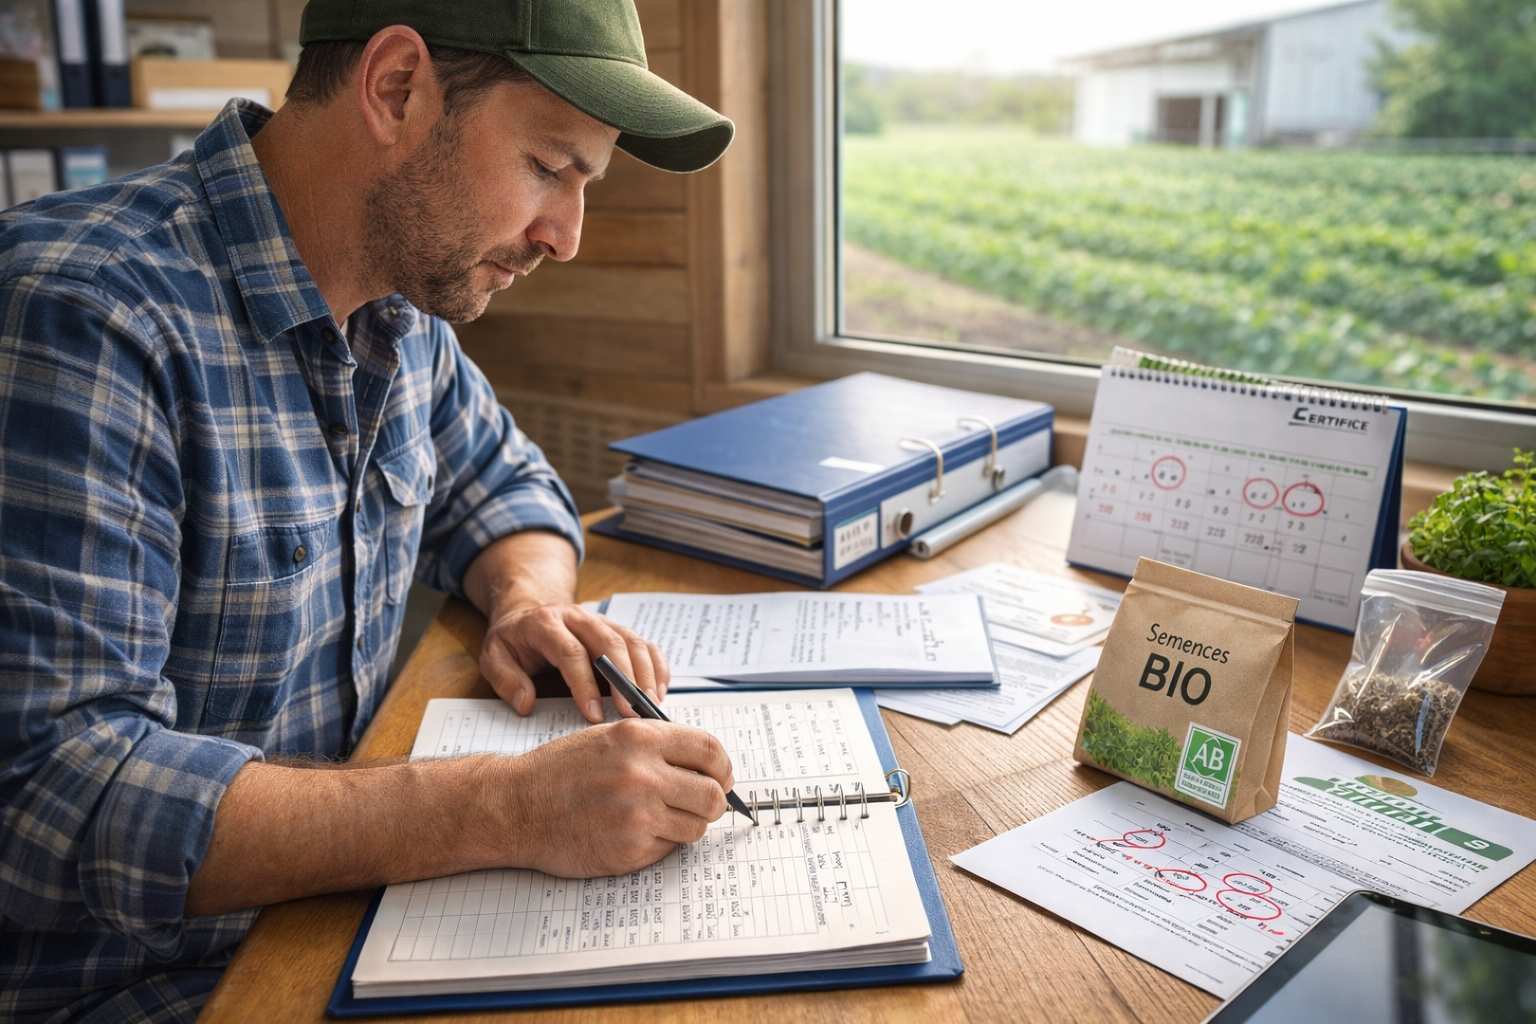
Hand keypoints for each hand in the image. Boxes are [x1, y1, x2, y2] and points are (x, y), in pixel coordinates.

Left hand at [480, 603, 668, 721]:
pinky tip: (659, 690)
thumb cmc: (513, 640)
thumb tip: (526, 704)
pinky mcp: (617, 628)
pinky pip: (644, 643)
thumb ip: (506, 680)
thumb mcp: (493, 657)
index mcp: (545, 623)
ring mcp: (601, 620)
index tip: (593, 715)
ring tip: (650, 704)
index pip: (570, 652)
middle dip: (624, 679)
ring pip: (632, 641)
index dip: (584, 684)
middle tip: (631, 713)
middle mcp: (578, 617)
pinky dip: (656, 666)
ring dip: (645, 673)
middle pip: (609, 643)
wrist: (527, 611)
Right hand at [486, 718, 731, 876]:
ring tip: (659, 818)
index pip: (709, 750)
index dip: (722, 766)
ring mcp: (638, 815)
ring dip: (686, 824)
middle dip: (712, 801)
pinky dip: (660, 843)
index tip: (721, 776)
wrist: (517, 806)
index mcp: (640, 738)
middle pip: (713, 794)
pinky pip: (669, 848)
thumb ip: (656, 745)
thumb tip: (706, 764)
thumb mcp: (609, 736)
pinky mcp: (630, 849)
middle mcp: (643, 774)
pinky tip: (632, 832)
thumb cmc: (561, 771)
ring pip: (696, 825)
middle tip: (700, 804)